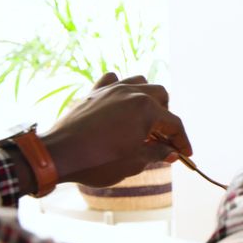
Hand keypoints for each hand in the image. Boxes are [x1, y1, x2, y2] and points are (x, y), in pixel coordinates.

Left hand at [42, 73, 191, 186]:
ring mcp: (111, 89)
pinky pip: (113, 80)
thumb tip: (171, 152)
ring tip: (144, 118)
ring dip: (148, 98)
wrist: (57, 155)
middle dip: (166, 116)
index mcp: (146, 110)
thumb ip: (157, 153)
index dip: (182, 140)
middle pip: (162, 97)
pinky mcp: (93, 92)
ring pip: (141, 82)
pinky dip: (121, 88)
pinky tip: (121, 102)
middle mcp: (132, 93)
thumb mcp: (134, 162)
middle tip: (162, 137)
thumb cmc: (97, 161)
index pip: (174, 124)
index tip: (185, 153)